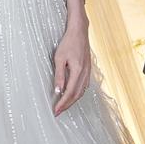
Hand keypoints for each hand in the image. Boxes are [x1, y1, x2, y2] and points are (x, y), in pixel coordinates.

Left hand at [51, 0, 91, 114]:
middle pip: (77, 95)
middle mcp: (85, 74)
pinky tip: (72, 95)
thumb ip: (59, 75)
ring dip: (73, 100)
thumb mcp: (59, 58)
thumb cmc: (68, 43)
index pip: (70, 92)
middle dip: (67, 105)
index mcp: (78, 71)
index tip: (56, 110)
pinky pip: (84, 86)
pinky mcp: (88, 70)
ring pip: (81, 91)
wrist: (80, 32)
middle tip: (58, 112)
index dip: (63, 103)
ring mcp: (88, 72)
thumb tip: (58, 91)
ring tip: (63, 106)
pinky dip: (78, 93)